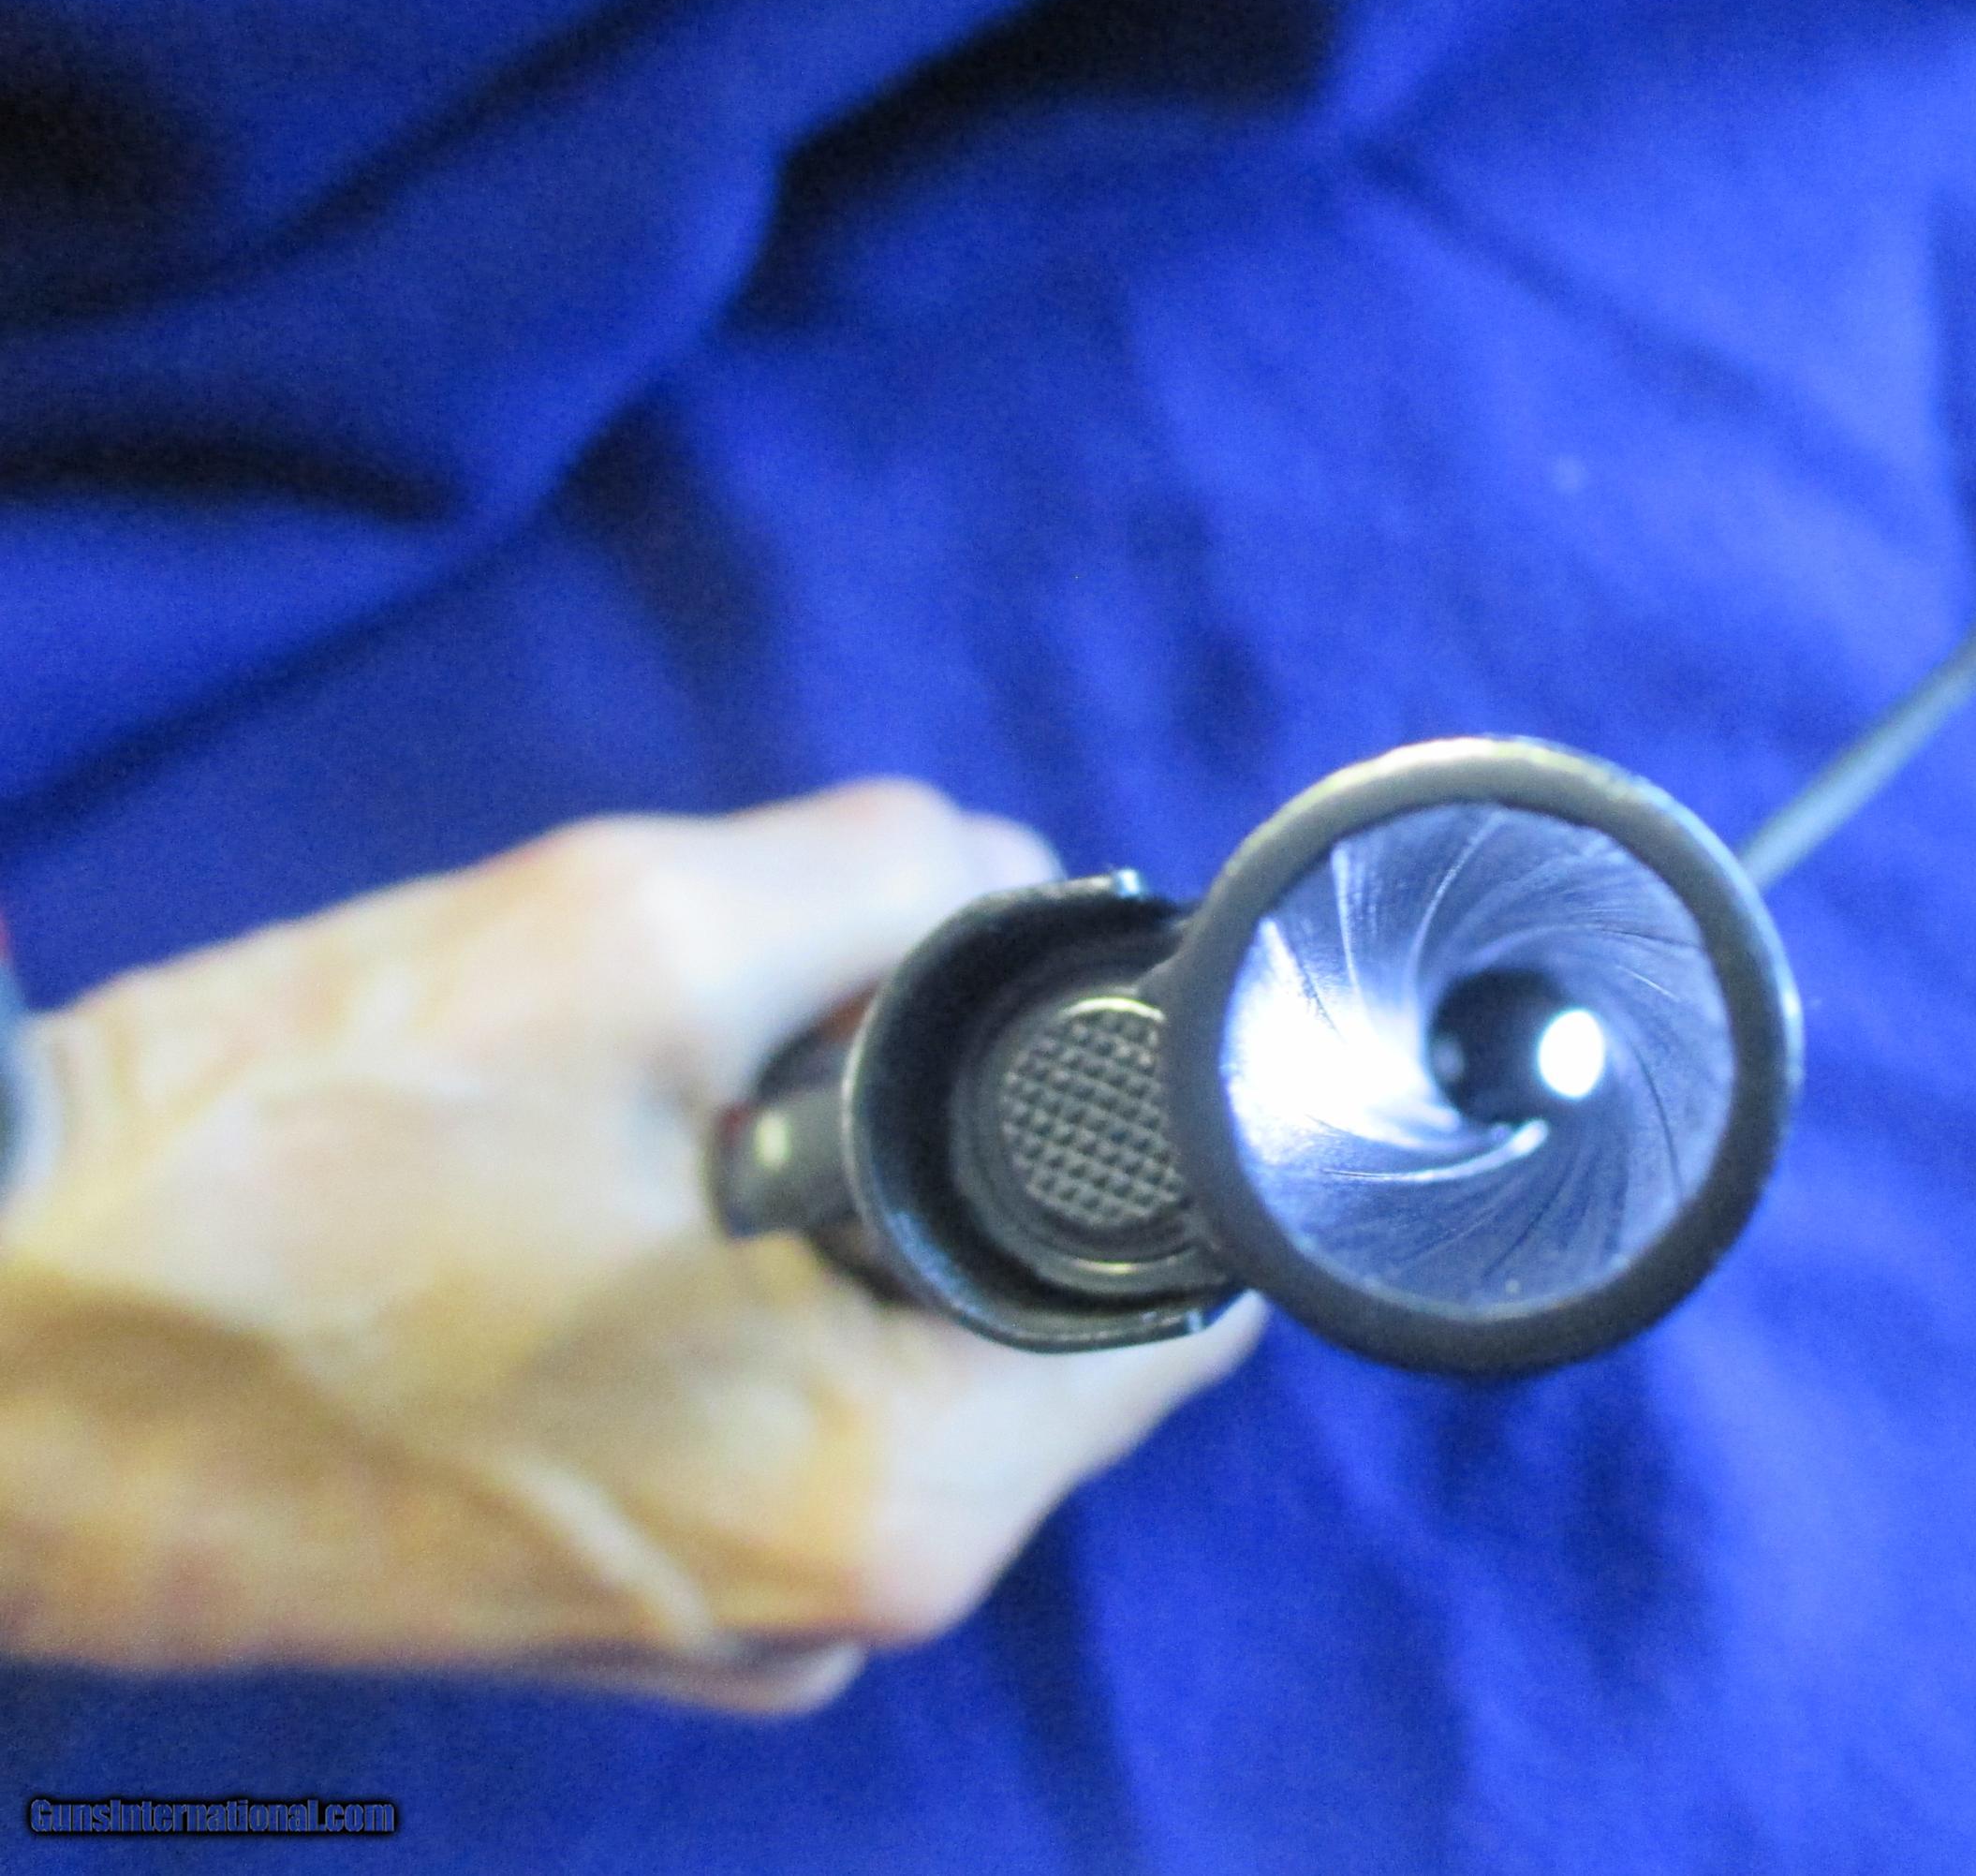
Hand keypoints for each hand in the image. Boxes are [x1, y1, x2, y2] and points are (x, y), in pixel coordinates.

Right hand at [0, 783, 1260, 1710]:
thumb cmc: (264, 1167)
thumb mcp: (628, 933)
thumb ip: (899, 877)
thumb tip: (1022, 883)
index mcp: (889, 1491)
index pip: (1174, 1310)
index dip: (1136, 1131)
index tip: (1057, 1020)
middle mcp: (835, 1607)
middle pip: (1041, 1336)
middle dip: (972, 1155)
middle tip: (794, 1030)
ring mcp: (720, 1635)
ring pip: (907, 1374)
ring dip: (850, 1222)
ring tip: (664, 1116)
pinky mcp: (617, 1610)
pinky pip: (779, 1428)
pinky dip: (754, 1305)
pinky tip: (608, 1214)